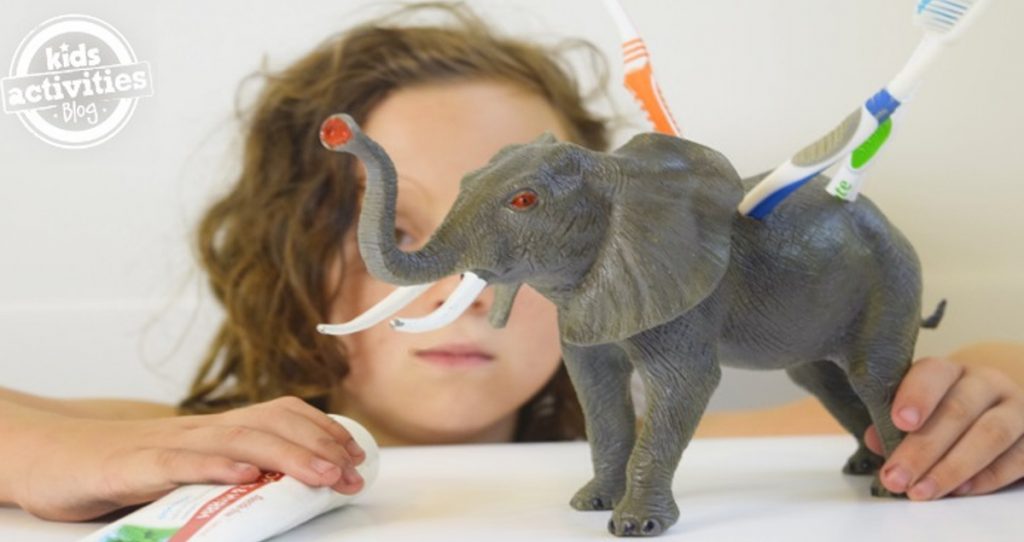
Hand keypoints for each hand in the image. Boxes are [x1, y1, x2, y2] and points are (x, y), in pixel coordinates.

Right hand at [12, 397, 364, 520]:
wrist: (60, 459)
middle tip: (350, 473)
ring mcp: (169, 444)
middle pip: (270, 426)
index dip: (322, 430)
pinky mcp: (135, 466)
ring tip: (320, 474)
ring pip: (236, 440)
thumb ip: (237, 471)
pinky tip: (244, 474)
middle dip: (317, 447)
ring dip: (285, 455)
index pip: (281, 415)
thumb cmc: (132, 468)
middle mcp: (202, 430)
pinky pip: (179, 462)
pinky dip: (214, 465)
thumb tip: (290, 485)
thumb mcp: (195, 467)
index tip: (355, 454)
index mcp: (219, 430)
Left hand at [864, 357, 1023, 499]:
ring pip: (991, 434)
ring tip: (923, 491)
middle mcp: (987, 383)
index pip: (934, 373)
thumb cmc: (945, 413)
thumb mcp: (918, 411)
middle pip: (958, 410)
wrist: (997, 414)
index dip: (917, 396)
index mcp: (951, 371)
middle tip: (896, 477)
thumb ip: (893, 423)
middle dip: (923, 449)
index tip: (899, 421)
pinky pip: (1018, 458)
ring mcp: (1017, 409)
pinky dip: (988, 477)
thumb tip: (875, 440)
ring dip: (953, 467)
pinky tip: (961, 491)